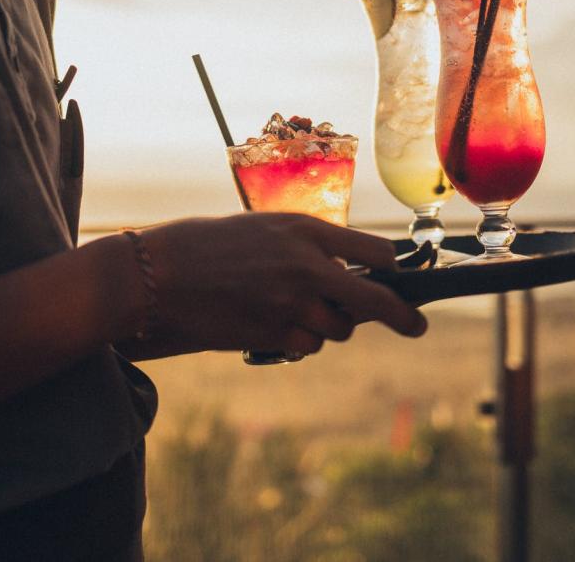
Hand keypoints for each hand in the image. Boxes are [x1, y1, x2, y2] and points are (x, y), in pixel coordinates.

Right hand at [136, 213, 426, 355]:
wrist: (158, 276)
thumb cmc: (204, 246)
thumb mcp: (261, 229)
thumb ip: (304, 248)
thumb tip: (341, 274)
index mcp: (305, 230)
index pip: (374, 252)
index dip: (390, 268)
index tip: (396, 276)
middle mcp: (307, 266)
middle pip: (374, 300)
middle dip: (400, 316)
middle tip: (415, 325)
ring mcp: (292, 303)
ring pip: (338, 330)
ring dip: (328, 327)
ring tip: (295, 312)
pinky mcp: (274, 334)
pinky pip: (307, 345)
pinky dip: (299, 340)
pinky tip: (272, 324)